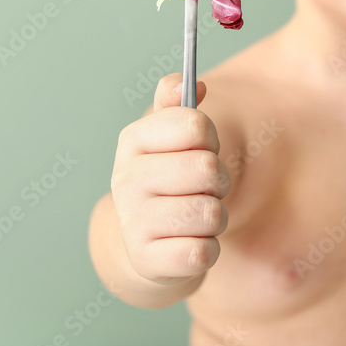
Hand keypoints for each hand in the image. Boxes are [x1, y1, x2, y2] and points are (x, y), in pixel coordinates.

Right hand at [111, 73, 229, 284]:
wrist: (144, 247)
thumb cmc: (167, 182)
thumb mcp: (167, 139)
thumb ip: (177, 105)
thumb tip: (194, 83)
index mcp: (133, 140)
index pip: (194, 124)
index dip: (210, 137)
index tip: (200, 147)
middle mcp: (126, 180)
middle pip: (207, 168)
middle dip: (219, 180)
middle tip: (203, 188)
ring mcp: (134, 222)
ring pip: (211, 212)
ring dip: (216, 217)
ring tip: (196, 217)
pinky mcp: (149, 262)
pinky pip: (203, 252)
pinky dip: (208, 249)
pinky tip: (189, 244)